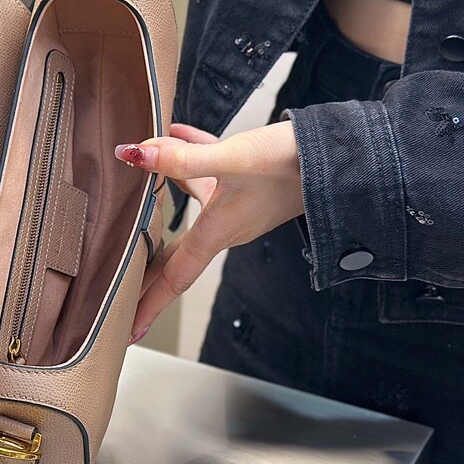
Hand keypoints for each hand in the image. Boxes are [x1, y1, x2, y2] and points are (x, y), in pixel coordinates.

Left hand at [115, 121, 304, 343]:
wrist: (345, 153)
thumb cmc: (293, 162)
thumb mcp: (234, 158)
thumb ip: (184, 159)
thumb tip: (135, 154)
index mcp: (219, 233)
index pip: (174, 278)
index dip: (149, 304)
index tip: (128, 332)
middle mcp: (226, 227)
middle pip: (176, 254)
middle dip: (147, 270)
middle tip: (118, 284)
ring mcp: (237, 207)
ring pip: (187, 209)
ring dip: (158, 200)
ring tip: (131, 189)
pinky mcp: (248, 184)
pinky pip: (208, 174)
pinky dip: (187, 157)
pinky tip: (175, 132)